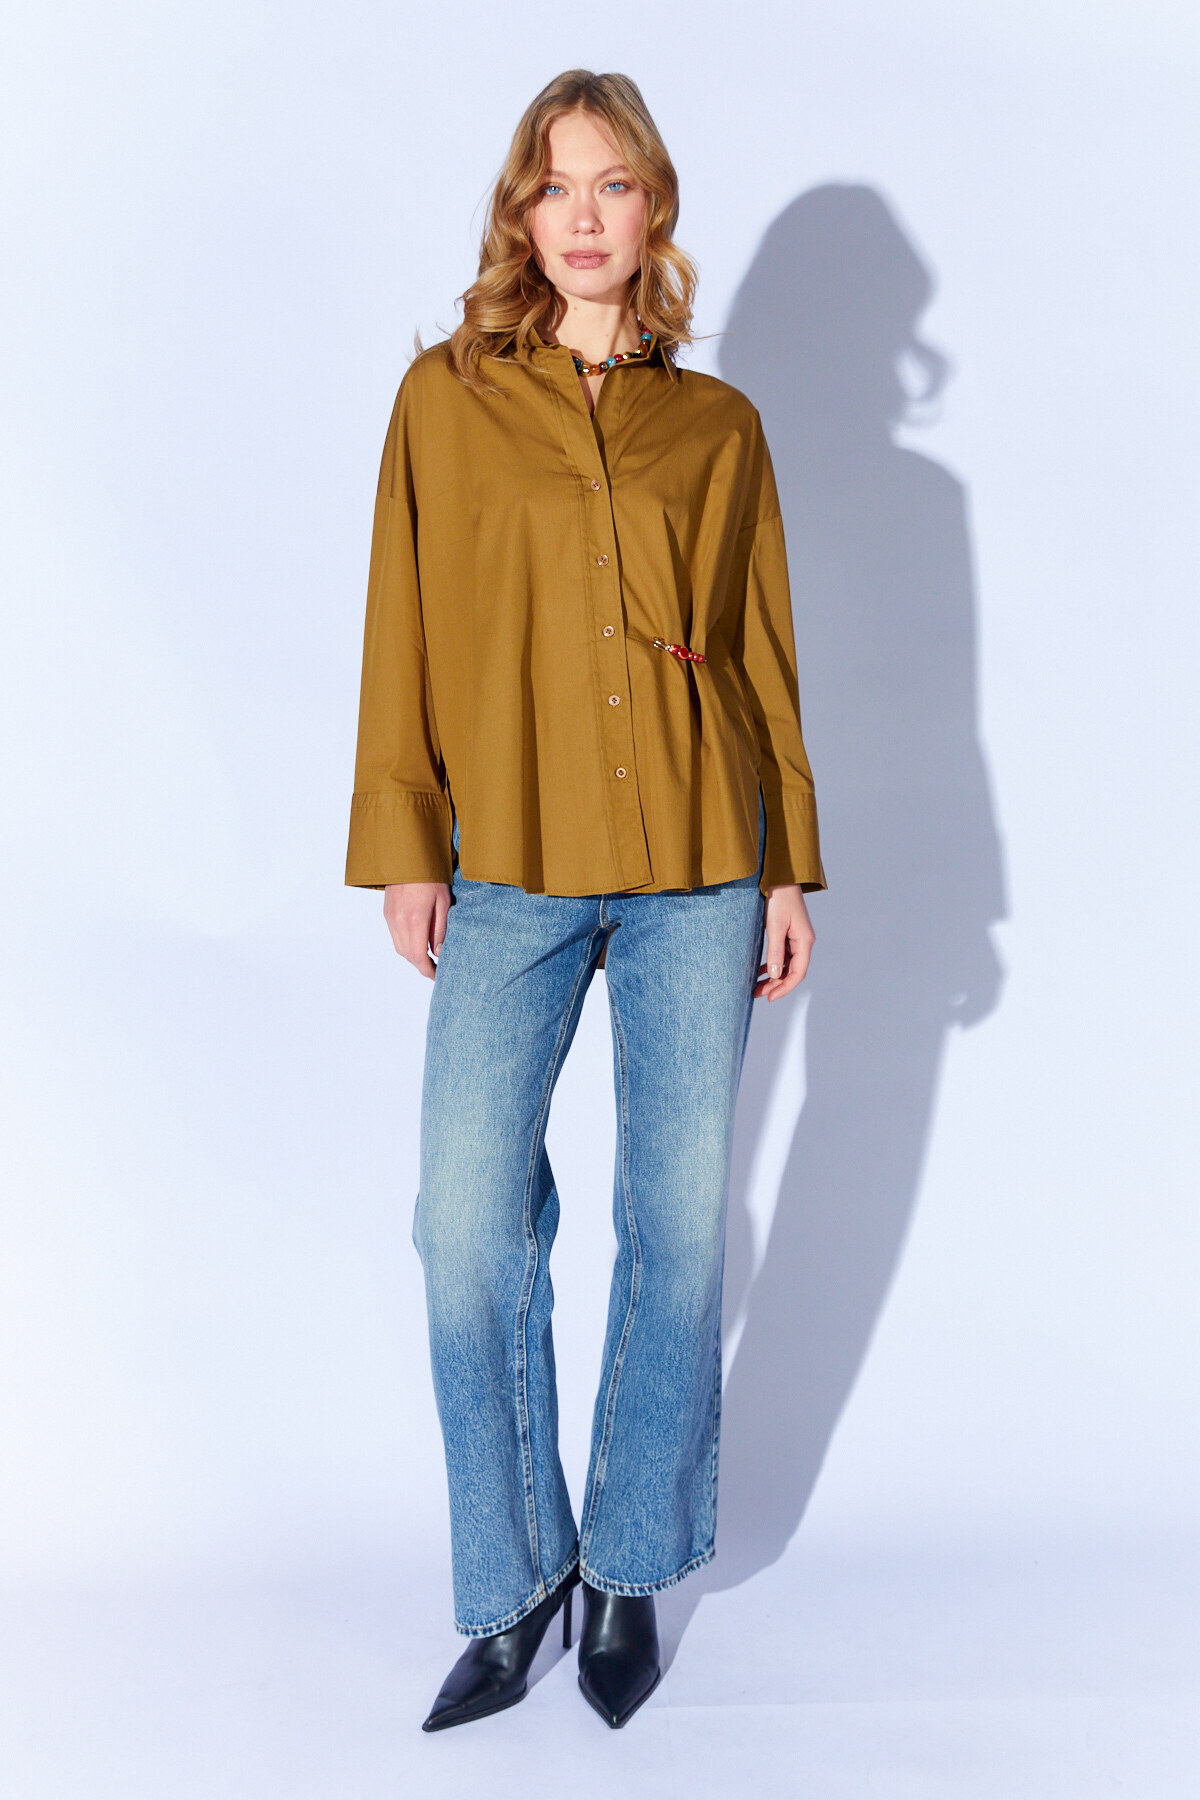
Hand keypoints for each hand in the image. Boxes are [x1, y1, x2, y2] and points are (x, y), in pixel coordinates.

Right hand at [383, 882, 450, 978]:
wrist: (408, 856)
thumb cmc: (431, 877)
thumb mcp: (444, 903)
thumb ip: (440, 930)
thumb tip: (439, 952)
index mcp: (415, 921)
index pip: (418, 957)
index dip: (428, 970)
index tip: (437, 975)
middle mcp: (398, 922)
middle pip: (407, 955)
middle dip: (421, 965)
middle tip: (435, 968)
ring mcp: (390, 917)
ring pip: (399, 947)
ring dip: (412, 955)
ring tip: (428, 955)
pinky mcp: (387, 912)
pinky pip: (395, 936)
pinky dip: (405, 943)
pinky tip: (417, 939)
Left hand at [754, 883, 814, 1000]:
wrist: (781, 878)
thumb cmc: (780, 899)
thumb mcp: (775, 926)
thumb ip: (775, 951)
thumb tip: (775, 975)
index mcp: (804, 941)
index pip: (797, 973)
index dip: (784, 988)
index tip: (769, 997)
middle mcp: (803, 942)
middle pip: (792, 971)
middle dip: (776, 985)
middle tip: (757, 994)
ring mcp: (796, 938)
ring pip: (787, 965)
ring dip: (773, 976)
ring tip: (757, 986)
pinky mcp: (789, 934)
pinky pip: (783, 955)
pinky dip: (773, 965)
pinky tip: (761, 970)